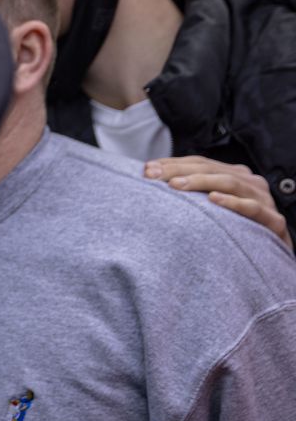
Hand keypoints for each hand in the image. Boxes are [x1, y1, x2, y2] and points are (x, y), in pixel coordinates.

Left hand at [146, 155, 291, 248]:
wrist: (272, 258)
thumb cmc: (236, 230)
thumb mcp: (213, 208)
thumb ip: (191, 193)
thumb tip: (150, 179)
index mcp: (234, 175)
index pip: (200, 163)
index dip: (173, 163)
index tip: (146, 170)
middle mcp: (250, 182)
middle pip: (211, 169)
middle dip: (179, 171)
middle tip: (153, 176)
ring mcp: (264, 199)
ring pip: (230, 182)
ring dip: (201, 182)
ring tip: (176, 186)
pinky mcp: (274, 220)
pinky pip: (253, 208)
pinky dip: (232, 202)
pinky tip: (213, 200)